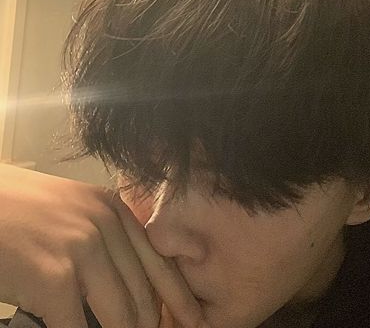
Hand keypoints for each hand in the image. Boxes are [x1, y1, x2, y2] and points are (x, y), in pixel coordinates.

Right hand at [0, 163, 206, 327]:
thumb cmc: (23, 208)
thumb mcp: (76, 212)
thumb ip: (104, 239)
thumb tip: (125, 284)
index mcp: (113, 208)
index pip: (158, 259)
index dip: (178, 294)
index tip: (193, 319)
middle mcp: (105, 224)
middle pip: (143, 291)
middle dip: (148, 323)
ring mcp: (82, 248)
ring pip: (121, 314)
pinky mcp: (54, 276)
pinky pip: (78, 327)